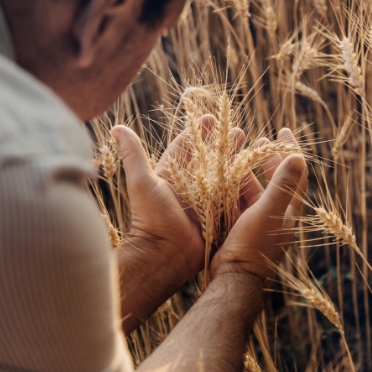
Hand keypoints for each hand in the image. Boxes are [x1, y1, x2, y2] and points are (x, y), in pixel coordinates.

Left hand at [111, 116, 239, 284]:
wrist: (164, 254)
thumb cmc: (150, 218)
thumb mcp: (142, 182)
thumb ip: (133, 154)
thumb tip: (116, 128)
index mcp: (170, 175)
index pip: (186, 147)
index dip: (197, 132)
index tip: (210, 117)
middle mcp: (189, 186)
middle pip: (209, 159)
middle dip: (223, 144)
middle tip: (239, 132)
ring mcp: (205, 201)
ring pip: (224, 176)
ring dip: (236, 162)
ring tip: (251, 149)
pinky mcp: (217, 215)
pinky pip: (232, 197)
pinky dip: (242, 185)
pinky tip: (255, 174)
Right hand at [209, 128, 307, 282]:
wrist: (234, 278)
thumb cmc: (254, 245)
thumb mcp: (268, 211)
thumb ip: (282, 184)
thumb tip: (298, 157)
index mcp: (289, 210)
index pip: (296, 174)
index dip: (291, 150)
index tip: (283, 130)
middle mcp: (276, 215)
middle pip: (276, 180)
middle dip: (269, 159)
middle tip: (261, 141)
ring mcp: (258, 222)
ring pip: (255, 190)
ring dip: (249, 172)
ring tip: (239, 155)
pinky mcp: (241, 228)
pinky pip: (239, 202)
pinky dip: (233, 188)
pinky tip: (223, 177)